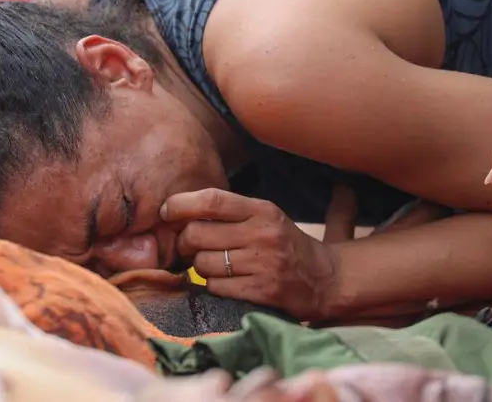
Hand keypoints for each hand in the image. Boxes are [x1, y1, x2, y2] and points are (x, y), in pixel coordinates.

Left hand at [164, 188, 340, 318]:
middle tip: (190, 247)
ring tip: (214, 265)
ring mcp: (263, 264)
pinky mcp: (262, 291)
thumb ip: (228, 212)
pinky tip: (226, 283)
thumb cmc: (283, 244)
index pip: (211, 200)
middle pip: (197, 234)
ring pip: (203, 264)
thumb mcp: (264, 217)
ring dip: (199, 267)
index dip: (181, 204)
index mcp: (261, 210)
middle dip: (185, 242)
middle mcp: (262, 234)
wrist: (324, 278)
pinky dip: (213, 286)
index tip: (166, 212)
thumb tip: (178, 211)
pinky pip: (216, 287)